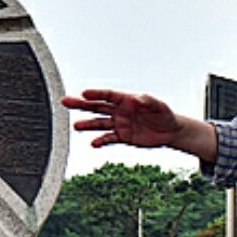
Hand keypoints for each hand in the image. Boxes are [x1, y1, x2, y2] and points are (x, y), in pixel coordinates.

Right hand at [62, 89, 181, 148]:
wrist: (170, 131)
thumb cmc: (164, 114)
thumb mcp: (160, 106)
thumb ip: (149, 101)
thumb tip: (139, 98)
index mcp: (126, 99)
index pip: (108, 95)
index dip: (96, 94)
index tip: (84, 93)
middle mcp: (119, 111)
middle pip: (97, 106)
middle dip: (81, 104)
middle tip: (66, 101)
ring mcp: (119, 124)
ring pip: (100, 123)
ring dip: (88, 124)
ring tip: (76, 125)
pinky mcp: (123, 136)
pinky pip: (109, 138)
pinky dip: (101, 141)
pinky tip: (93, 143)